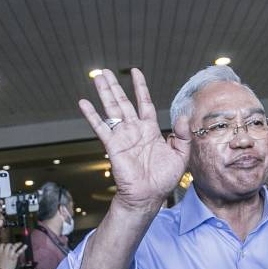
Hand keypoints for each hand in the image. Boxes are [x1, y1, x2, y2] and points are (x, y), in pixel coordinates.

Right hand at [0, 241, 26, 268]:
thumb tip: (3, 256)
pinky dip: (23, 248)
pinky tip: (25, 246)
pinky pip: (19, 252)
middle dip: (11, 244)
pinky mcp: (14, 257)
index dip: (4, 245)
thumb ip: (0, 257)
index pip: (2, 245)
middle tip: (13, 245)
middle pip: (8, 245)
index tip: (6, 245)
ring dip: (17, 244)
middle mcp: (4, 252)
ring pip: (14, 246)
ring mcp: (10, 254)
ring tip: (20, 243)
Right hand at [79, 68, 189, 211]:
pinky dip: (92, 115)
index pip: (144, 103)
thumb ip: (183, 136)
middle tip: (105, 71)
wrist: (149, 196)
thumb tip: (183, 117)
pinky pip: (101, 127)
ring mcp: (123, 137)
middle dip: (115, 87)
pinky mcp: (113, 145)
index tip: (135, 72)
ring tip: (97, 78)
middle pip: (123, 102)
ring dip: (104, 93)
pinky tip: (84, 103)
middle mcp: (134, 130)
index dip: (140, 88)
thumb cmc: (164, 180)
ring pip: (112, 110)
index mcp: (150, 130)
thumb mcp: (181, 156)